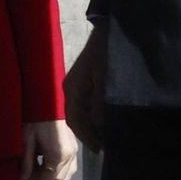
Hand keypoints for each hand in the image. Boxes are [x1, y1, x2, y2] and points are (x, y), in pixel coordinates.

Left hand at [19, 119, 77, 179]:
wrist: (47, 104)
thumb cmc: (35, 121)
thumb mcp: (27, 141)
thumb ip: (26, 163)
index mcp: (57, 155)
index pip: (48, 178)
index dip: (36, 177)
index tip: (29, 171)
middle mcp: (69, 155)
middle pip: (59, 179)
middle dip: (46, 177)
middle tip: (35, 168)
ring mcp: (75, 151)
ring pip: (68, 174)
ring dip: (56, 174)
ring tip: (43, 164)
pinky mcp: (75, 146)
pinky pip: (72, 166)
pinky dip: (63, 168)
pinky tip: (52, 161)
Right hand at [63, 22, 107, 153]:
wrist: (109, 30)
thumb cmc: (105, 52)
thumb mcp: (104, 77)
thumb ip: (100, 100)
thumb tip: (99, 124)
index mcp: (72, 89)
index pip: (74, 119)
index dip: (86, 136)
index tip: (100, 149)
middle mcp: (71, 90)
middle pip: (77, 119)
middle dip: (90, 134)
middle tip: (106, 147)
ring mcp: (78, 87)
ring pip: (83, 114)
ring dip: (93, 126)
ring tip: (108, 139)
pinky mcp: (86, 84)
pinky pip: (88, 106)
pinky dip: (96, 117)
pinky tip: (107, 123)